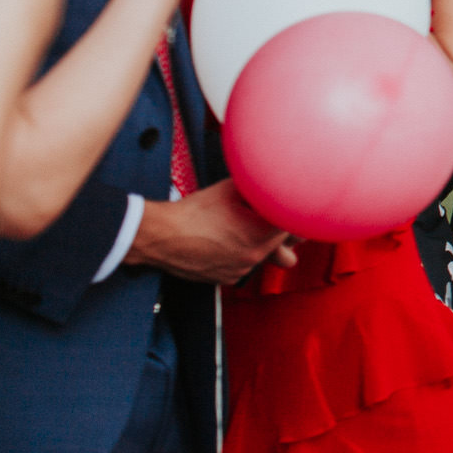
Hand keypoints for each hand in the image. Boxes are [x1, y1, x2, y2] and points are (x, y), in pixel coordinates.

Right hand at [127, 180, 296, 284]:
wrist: (161, 236)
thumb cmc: (193, 212)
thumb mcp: (230, 188)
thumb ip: (257, 184)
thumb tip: (271, 174)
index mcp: (261, 235)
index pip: (292, 224)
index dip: (289, 213)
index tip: (283, 205)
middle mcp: (254, 257)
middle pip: (282, 244)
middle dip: (279, 231)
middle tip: (268, 216)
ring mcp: (240, 270)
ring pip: (263, 256)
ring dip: (261, 243)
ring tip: (243, 227)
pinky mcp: (226, 278)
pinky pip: (245, 265)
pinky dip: (242, 254)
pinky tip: (229, 241)